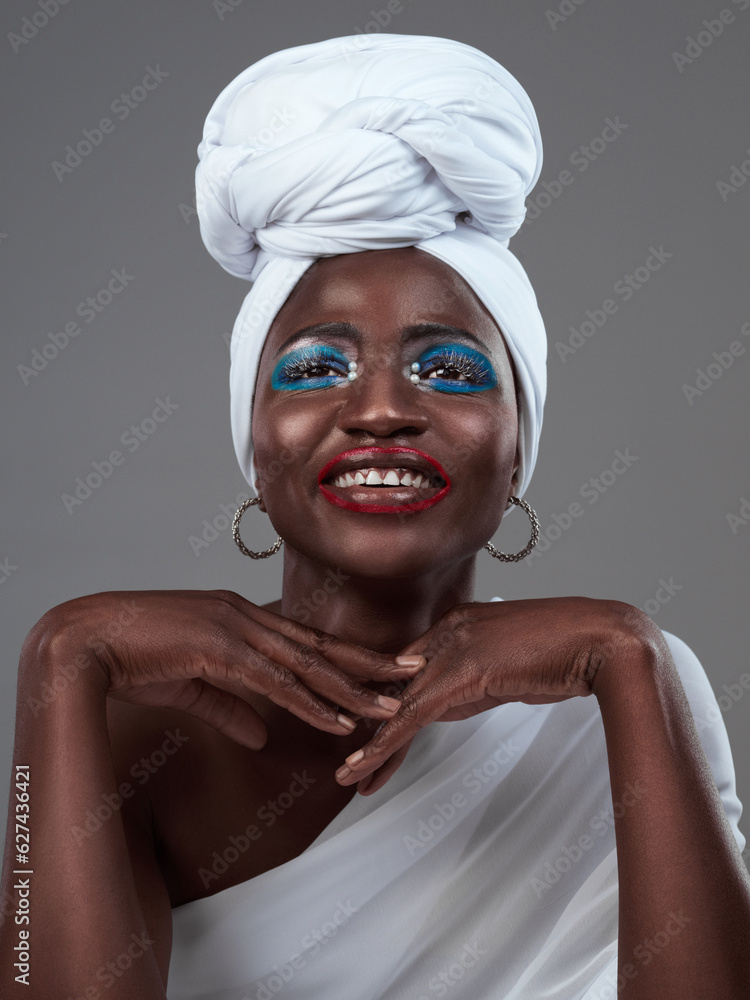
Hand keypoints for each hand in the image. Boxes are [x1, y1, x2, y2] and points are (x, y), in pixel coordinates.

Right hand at [39, 589, 420, 747]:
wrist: (89, 640)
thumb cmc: (134, 656)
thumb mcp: (190, 684)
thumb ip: (231, 707)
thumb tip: (262, 735)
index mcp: (242, 618)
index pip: (307, 639)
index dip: (348, 654)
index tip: (382, 665)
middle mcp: (247, 619)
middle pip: (322, 646)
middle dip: (370, 663)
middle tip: (414, 672)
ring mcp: (237, 632)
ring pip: (309, 666)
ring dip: (353, 689)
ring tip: (392, 707)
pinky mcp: (221, 653)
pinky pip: (277, 684)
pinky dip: (313, 706)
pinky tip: (341, 722)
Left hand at [335, 597, 636, 793]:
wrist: (602, 640)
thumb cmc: (567, 651)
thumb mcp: (509, 666)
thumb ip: (475, 679)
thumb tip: (452, 704)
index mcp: (456, 623)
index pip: (409, 668)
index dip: (388, 703)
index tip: (373, 730)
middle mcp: (445, 631)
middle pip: (394, 686)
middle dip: (369, 726)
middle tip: (349, 761)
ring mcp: (450, 649)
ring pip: (396, 705)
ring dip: (371, 745)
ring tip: (348, 777)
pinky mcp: (460, 675)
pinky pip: (412, 716)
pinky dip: (386, 745)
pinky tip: (365, 767)